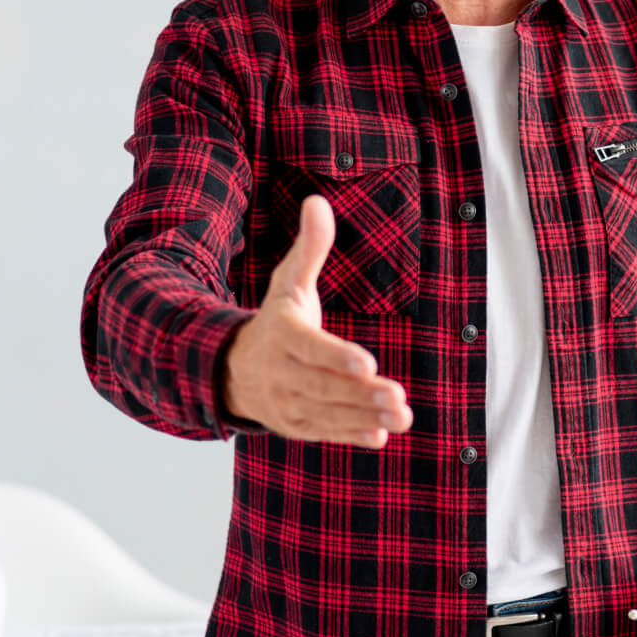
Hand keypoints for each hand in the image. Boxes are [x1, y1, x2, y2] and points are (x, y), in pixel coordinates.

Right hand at [221, 194, 411, 447]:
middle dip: (361, 393)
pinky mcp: (298, 426)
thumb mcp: (288, 282)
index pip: (309, 348)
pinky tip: (381, 436)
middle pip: (323, 386)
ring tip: (402, 415)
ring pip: (328, 413)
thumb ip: (309, 248)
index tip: (368, 362)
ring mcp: (289, 404)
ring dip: (365, 417)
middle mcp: (282, 373)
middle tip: (399, 395)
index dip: (336, 356)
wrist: (234, 370)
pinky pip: (326, 433)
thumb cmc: (277, 320)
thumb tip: (317, 201)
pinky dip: (351, 436)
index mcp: (282, 335)